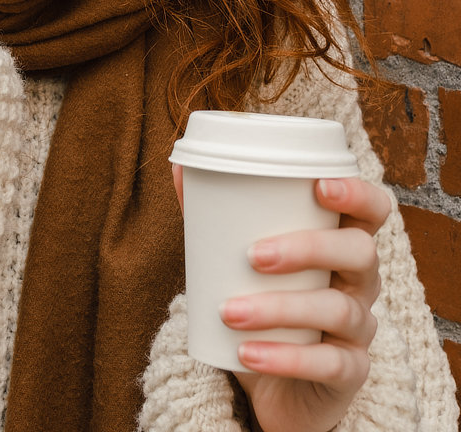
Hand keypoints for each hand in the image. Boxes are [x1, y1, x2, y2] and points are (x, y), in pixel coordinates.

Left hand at [173, 165, 389, 431]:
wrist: (275, 383)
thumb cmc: (262, 299)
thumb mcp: (241, 259)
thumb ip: (216, 216)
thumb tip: (179, 168)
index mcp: (340, 243)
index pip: (372, 210)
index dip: (357, 193)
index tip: (319, 186)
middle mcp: (360, 282)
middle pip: (360, 253)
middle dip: (307, 248)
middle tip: (253, 255)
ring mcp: (360, 329)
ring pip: (338, 310)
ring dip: (279, 307)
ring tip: (230, 312)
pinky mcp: (350, 373)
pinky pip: (330, 364)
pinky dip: (285, 358)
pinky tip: (247, 354)